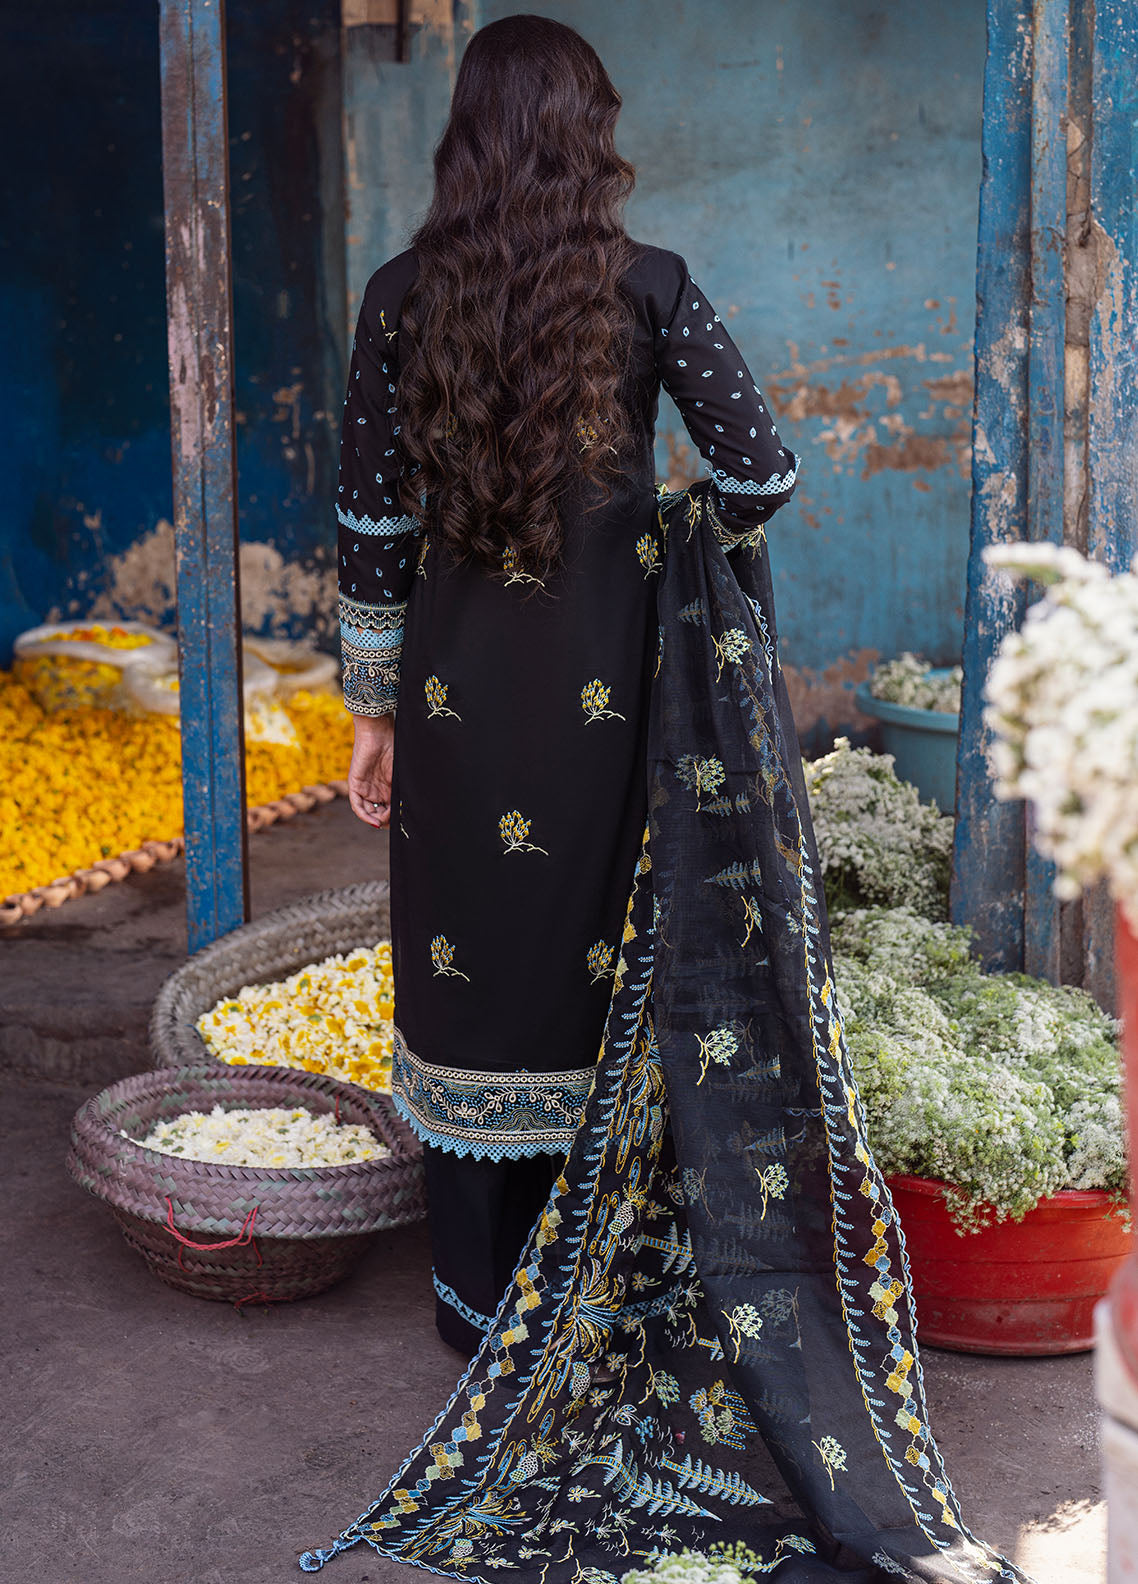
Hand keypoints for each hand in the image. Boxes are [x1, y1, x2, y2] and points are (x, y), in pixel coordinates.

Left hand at [347, 712, 394, 827]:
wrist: (379, 732)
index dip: (395, 818)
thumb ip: (402, 792)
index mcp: (388, 787)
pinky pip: (357, 805)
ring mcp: (365, 788)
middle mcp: (376, 790)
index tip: (403, 821)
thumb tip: (407, 811)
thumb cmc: (394, 748)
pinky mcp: (355, 784)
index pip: (389, 809)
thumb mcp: (401, 775)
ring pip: (368, 811)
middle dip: (386, 821)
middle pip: (379, 813)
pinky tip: (373, 821)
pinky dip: (364, 815)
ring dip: (376, 820)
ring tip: (385, 821)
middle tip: (394, 823)